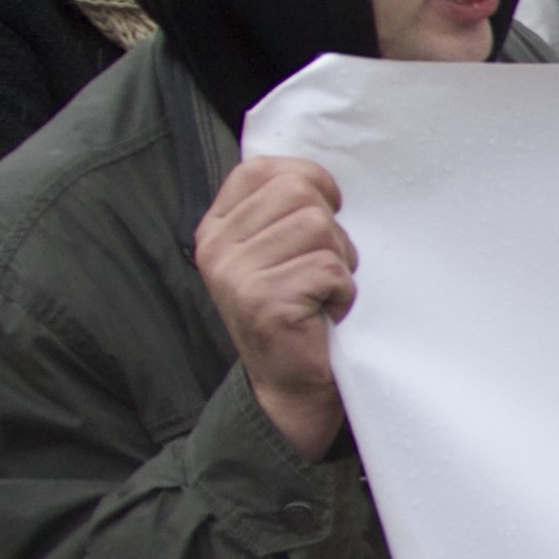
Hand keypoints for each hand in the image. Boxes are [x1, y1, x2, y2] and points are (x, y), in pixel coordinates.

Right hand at [195, 155, 355, 460]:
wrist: (289, 389)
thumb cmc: (294, 312)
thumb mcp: (273, 253)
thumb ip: (280, 211)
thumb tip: (320, 175)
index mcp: (216, 229)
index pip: (263, 169)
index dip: (309, 182)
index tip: (325, 212)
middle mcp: (217, 249)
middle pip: (299, 193)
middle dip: (330, 229)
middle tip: (322, 269)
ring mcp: (236, 276)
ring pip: (319, 228)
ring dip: (339, 262)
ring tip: (322, 293)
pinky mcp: (265, 302)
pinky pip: (330, 269)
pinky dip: (343, 292)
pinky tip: (325, 313)